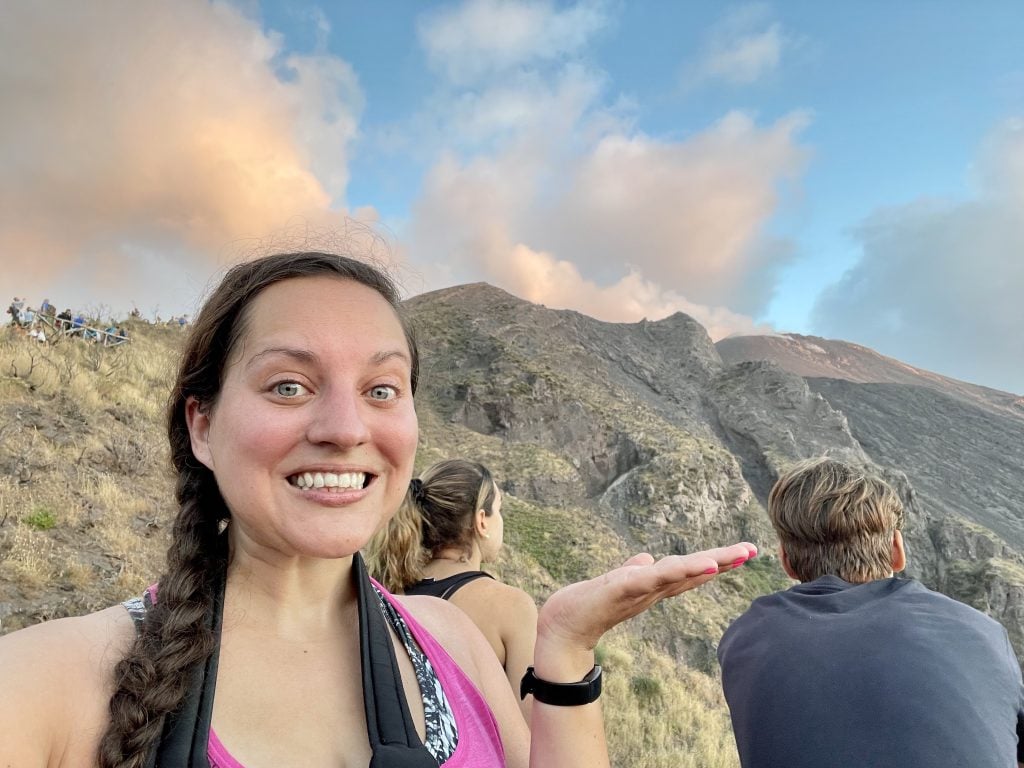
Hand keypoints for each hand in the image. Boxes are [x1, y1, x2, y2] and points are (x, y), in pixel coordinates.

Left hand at [536, 542, 757, 660]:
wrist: (561, 629)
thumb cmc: (587, 607)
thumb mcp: (614, 583)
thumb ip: (633, 571)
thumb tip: (648, 559)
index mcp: (652, 586)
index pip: (688, 571)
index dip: (714, 562)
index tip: (743, 552)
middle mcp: (651, 590)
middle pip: (692, 572)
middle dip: (722, 560)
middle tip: (753, 550)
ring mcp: (640, 590)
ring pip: (680, 573)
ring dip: (707, 564)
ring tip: (735, 556)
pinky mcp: (625, 588)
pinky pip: (657, 577)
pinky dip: (680, 571)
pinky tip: (701, 565)